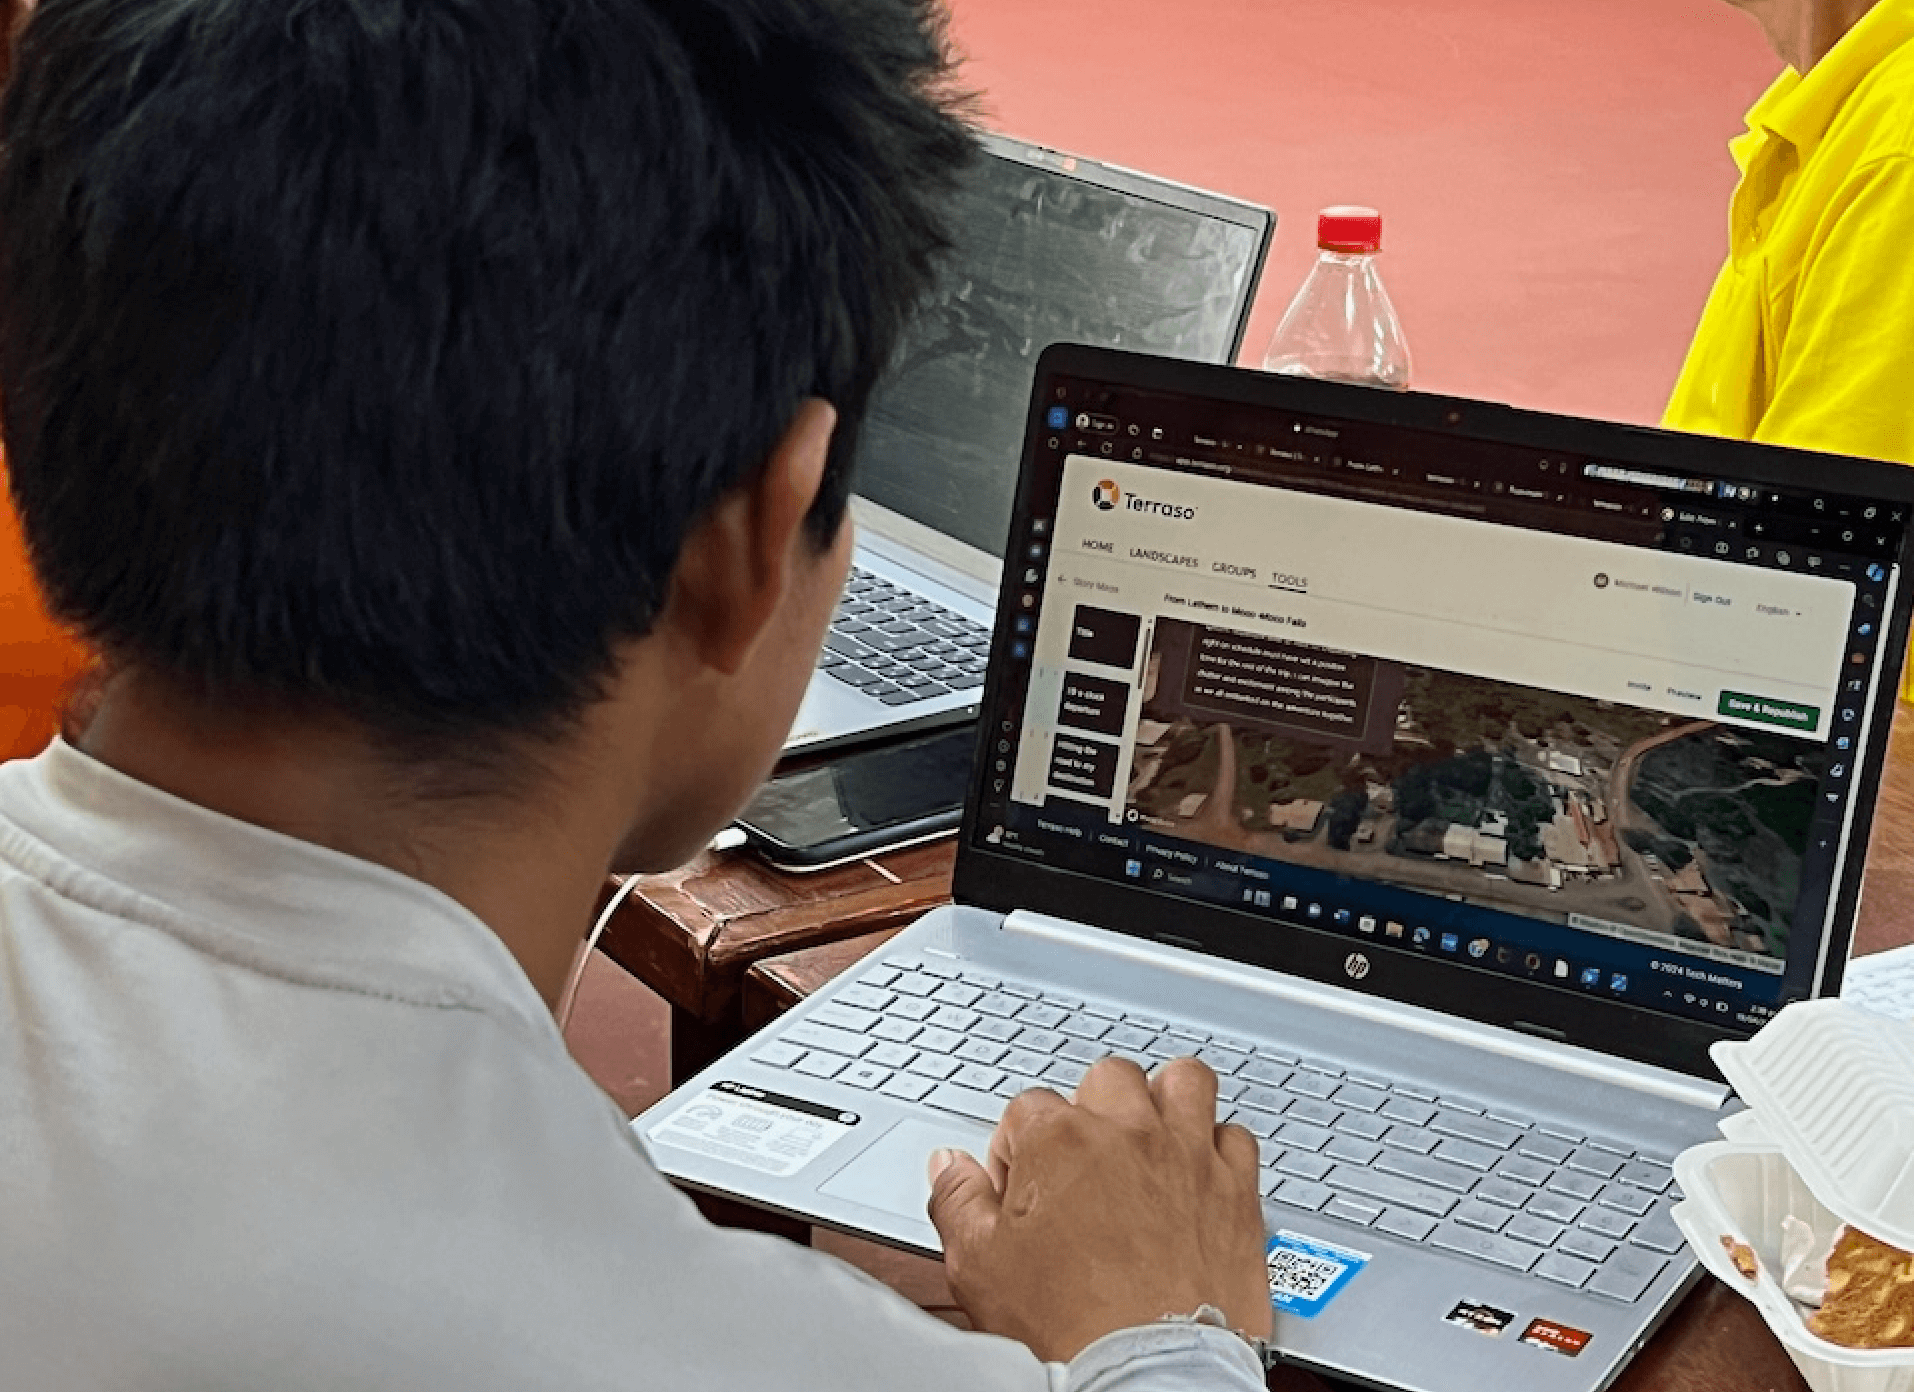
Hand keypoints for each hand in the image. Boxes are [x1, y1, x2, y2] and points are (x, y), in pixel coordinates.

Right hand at [925, 1055, 1269, 1363]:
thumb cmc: (1072, 1328)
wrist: (1148, 1375)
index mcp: (1059, 1141)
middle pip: (1108, 1078)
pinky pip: (1237, 1137)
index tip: (1025, 1186)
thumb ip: (958, 1202)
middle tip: (1087, 1157)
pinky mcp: (1236, 1189)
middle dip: (1094, 1109)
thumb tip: (950, 1168)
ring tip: (1151, 1135)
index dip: (1020, 1148)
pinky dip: (1219, 1148)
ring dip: (1166, 1100)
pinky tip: (1201, 1174)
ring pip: (1184, 1081)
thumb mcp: (980, 1267)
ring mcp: (1187, 1156)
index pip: (1029, 1108)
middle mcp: (1128, 1133)